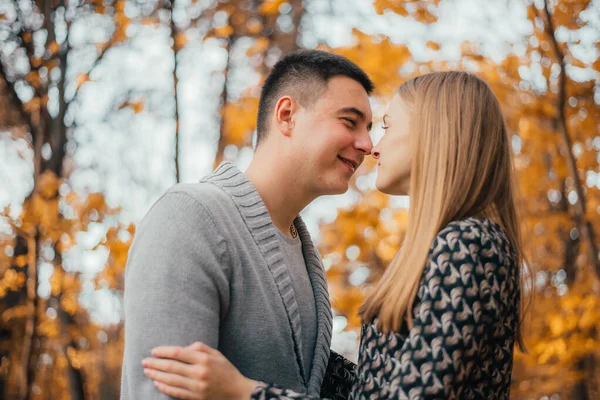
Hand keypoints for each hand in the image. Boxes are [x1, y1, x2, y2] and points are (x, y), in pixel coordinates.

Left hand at [142, 342, 256, 399]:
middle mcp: (199, 373)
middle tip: (144, 361)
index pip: (179, 353)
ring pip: (171, 380)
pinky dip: (164, 388)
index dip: (164, 351)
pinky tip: (157, 383)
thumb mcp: (216, 354)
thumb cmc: (226, 370)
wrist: (237, 391)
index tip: (154, 351)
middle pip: (171, 367)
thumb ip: (200, 348)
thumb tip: (183, 347)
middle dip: (155, 364)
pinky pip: (176, 392)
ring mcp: (197, 387)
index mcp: (204, 359)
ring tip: (147, 371)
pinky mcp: (195, 398)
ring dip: (156, 376)